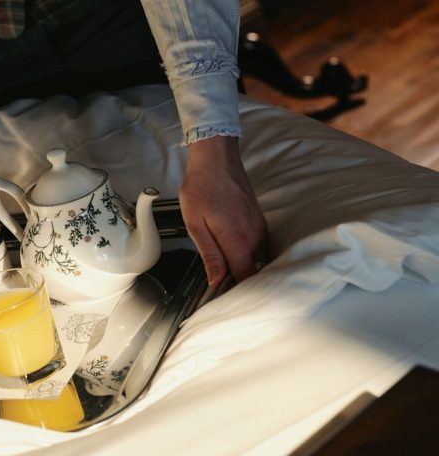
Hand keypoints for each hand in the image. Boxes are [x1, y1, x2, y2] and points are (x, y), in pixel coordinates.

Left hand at [180, 136, 267, 285]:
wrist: (217, 159)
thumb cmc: (201, 188)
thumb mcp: (195, 224)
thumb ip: (210, 255)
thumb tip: (217, 282)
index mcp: (239, 241)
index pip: (245, 279)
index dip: (234, 291)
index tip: (221, 296)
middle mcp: (256, 238)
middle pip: (253, 272)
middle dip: (239, 281)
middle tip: (219, 283)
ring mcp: (260, 229)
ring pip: (257, 260)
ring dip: (242, 266)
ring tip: (223, 267)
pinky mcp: (260, 222)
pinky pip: (257, 246)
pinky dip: (246, 253)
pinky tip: (230, 250)